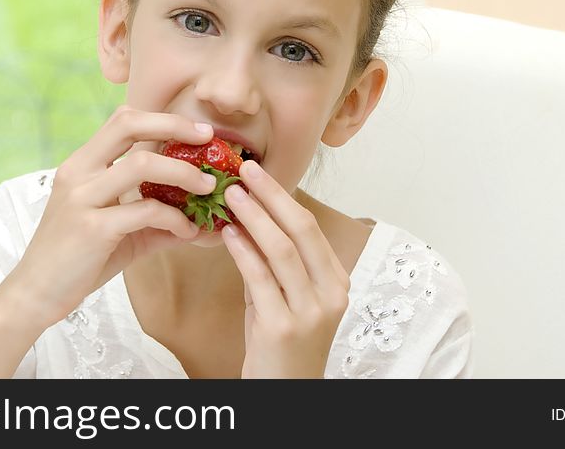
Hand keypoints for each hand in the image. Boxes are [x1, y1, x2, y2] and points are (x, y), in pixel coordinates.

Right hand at [5, 105, 217, 330]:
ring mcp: (83, 198)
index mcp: (81, 164)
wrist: (37, 294)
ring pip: (142, 164)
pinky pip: (146, 210)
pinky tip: (188, 231)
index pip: (122, 120)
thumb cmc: (78, 258)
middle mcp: (78, 172)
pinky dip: (175, 218)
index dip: (163, 118)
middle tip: (207, 139)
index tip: (196, 131)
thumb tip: (199, 218)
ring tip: (207, 187)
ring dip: (183, 173)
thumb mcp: (118, 229)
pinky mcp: (93, 228)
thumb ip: (154, 216)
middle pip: (128, 125)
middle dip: (174, 125)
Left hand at [222, 159, 350, 378]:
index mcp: (336, 282)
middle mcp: (330, 294)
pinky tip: (228, 233)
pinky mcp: (283, 327)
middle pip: (302, 231)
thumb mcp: (285, 298)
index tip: (259, 173)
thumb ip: (273, 263)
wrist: (284, 393)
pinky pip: (260, 278)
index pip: (310, 228)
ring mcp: (309, 312)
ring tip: (232, 195)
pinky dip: (243, 250)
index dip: (283, 196)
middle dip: (272, 196)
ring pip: (283, 251)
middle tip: (246, 170)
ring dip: (255, 217)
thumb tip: (249, 218)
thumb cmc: (281, 345)